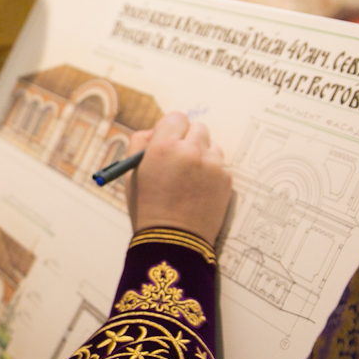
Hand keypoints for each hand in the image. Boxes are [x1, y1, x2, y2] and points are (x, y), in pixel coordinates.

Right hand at [126, 113, 231, 243]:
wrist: (172, 241)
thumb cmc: (148, 208)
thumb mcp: (132, 173)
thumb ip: (140, 144)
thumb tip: (156, 131)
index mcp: (163, 146)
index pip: (176, 117)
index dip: (171, 129)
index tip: (170, 138)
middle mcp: (190, 151)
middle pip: (198, 127)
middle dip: (189, 139)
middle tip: (181, 157)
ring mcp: (212, 165)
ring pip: (211, 146)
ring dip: (202, 156)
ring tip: (189, 179)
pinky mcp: (226, 179)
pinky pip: (219, 166)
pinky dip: (211, 174)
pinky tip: (198, 191)